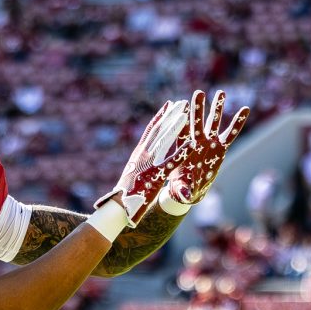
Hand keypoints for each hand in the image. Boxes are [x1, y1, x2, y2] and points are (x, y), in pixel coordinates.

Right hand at [96, 100, 190, 225]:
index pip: (151, 130)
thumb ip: (139, 164)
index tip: (169, 105)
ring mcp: (149, 163)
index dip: (161, 117)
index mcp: (138, 153)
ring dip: (176, 126)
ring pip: (164, 140)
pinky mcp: (156, 175)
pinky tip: (192, 144)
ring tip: (186, 113)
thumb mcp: (133, 174)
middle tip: (182, 103)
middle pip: (159, 130)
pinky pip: (172, 162)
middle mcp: (143, 154)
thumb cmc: (125, 193)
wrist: (118, 206)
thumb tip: (141, 158)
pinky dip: (182, 153)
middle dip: (171, 116)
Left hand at [162, 89, 250, 206]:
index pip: (181, 132)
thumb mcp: (181, 189)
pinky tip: (245, 109)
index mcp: (184, 149)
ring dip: (217, 108)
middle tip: (199, 92)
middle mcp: (196, 142)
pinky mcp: (221, 148)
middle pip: (197, 122)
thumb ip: (184, 190)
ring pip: (214, 123)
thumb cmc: (181, 186)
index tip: (181, 104)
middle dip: (198, 108)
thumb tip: (186, 196)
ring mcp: (209, 143)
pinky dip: (237, 122)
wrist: (190, 189)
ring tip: (221, 92)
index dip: (182, 119)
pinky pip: (231, 134)